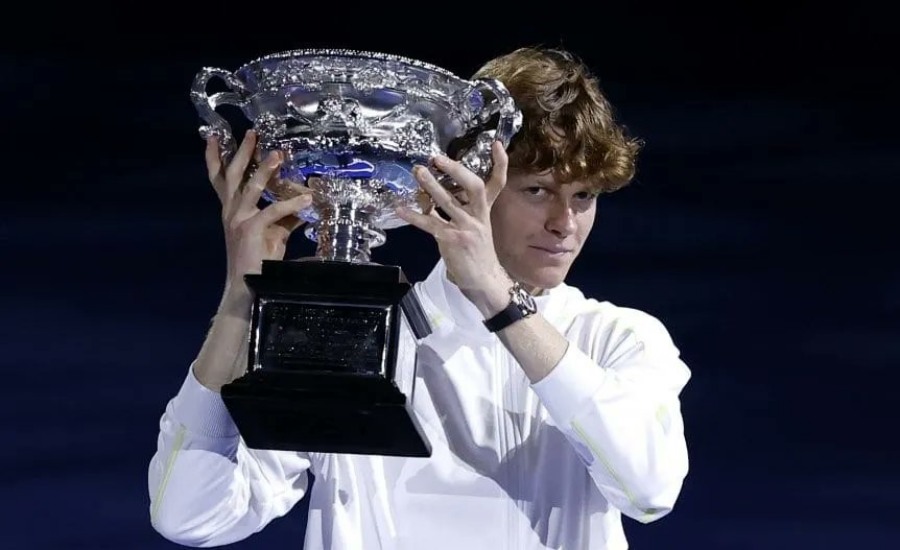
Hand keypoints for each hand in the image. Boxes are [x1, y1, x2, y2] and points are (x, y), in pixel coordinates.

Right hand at [205, 130, 311, 292]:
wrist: (248, 285)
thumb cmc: (259, 259)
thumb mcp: (274, 231)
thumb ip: (286, 215)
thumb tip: (304, 202)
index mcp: (231, 210)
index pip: (219, 179)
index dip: (215, 158)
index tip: (213, 137)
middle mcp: (231, 211)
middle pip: (232, 175)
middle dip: (242, 152)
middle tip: (251, 133)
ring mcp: (238, 219)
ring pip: (250, 186)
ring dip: (264, 169)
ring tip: (277, 155)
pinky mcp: (251, 229)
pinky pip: (273, 210)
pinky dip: (292, 204)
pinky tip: (307, 200)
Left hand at [396, 141, 511, 311]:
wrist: (483, 281)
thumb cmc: (475, 253)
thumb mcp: (471, 228)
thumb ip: (452, 211)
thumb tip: (426, 196)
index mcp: (485, 211)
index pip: (497, 183)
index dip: (500, 164)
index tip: (496, 144)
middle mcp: (479, 216)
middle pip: (473, 186)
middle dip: (455, 170)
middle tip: (437, 159)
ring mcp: (466, 228)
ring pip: (448, 202)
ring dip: (431, 186)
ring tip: (418, 172)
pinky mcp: (452, 240)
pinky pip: (430, 224)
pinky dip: (414, 215)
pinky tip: (400, 208)